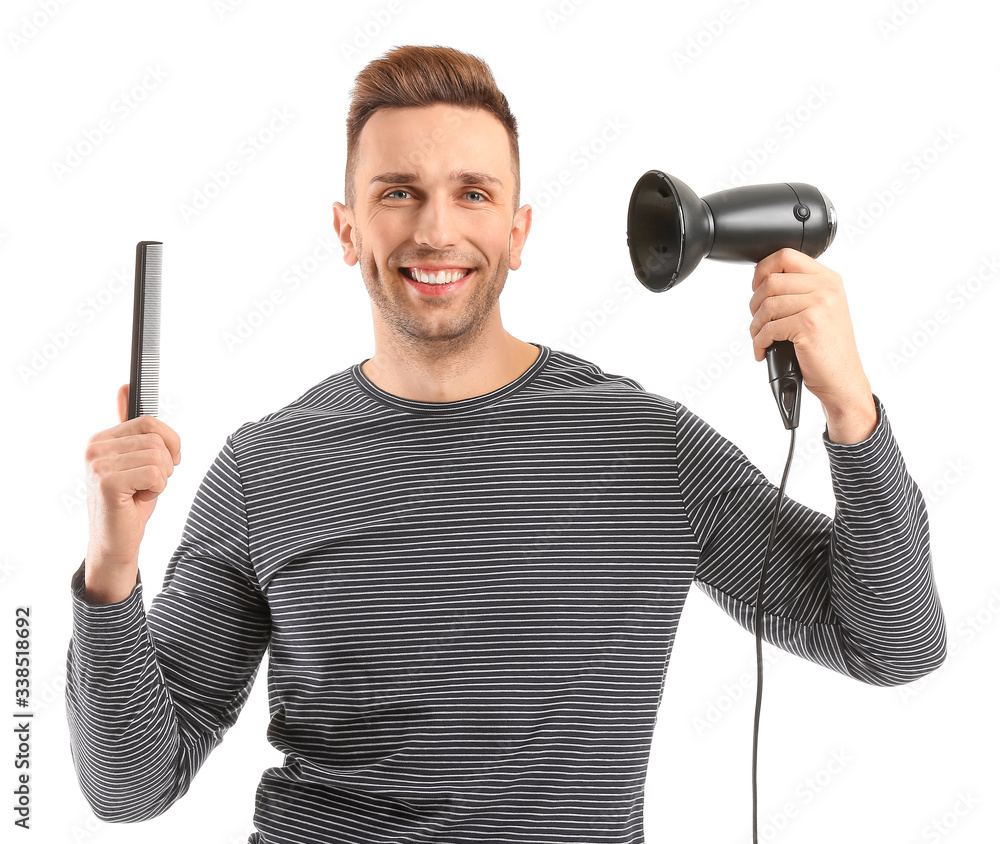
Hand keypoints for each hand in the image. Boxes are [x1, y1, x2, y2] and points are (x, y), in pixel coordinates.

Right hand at [82, 383, 180, 602]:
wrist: (116, 542)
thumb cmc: (130, 502)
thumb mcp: (136, 459)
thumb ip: (132, 428)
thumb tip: (123, 386)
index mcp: (102, 438)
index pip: (150, 422)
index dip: (169, 442)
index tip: (167, 458)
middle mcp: (95, 447)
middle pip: (158, 439)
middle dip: (165, 464)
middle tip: (149, 483)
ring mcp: (99, 464)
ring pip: (159, 457)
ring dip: (161, 479)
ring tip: (141, 491)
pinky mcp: (108, 482)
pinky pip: (156, 474)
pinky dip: (157, 490)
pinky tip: (139, 500)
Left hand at [748, 248, 876, 442]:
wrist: (843, 379)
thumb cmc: (827, 348)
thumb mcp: (821, 309)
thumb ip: (799, 291)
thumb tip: (762, 281)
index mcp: (828, 279)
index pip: (786, 255)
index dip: (763, 269)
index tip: (756, 286)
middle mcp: (826, 288)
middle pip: (771, 281)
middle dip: (754, 304)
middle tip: (757, 321)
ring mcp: (819, 305)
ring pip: (766, 305)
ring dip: (755, 326)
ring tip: (760, 338)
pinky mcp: (809, 325)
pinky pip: (768, 328)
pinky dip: (759, 342)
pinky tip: (763, 350)